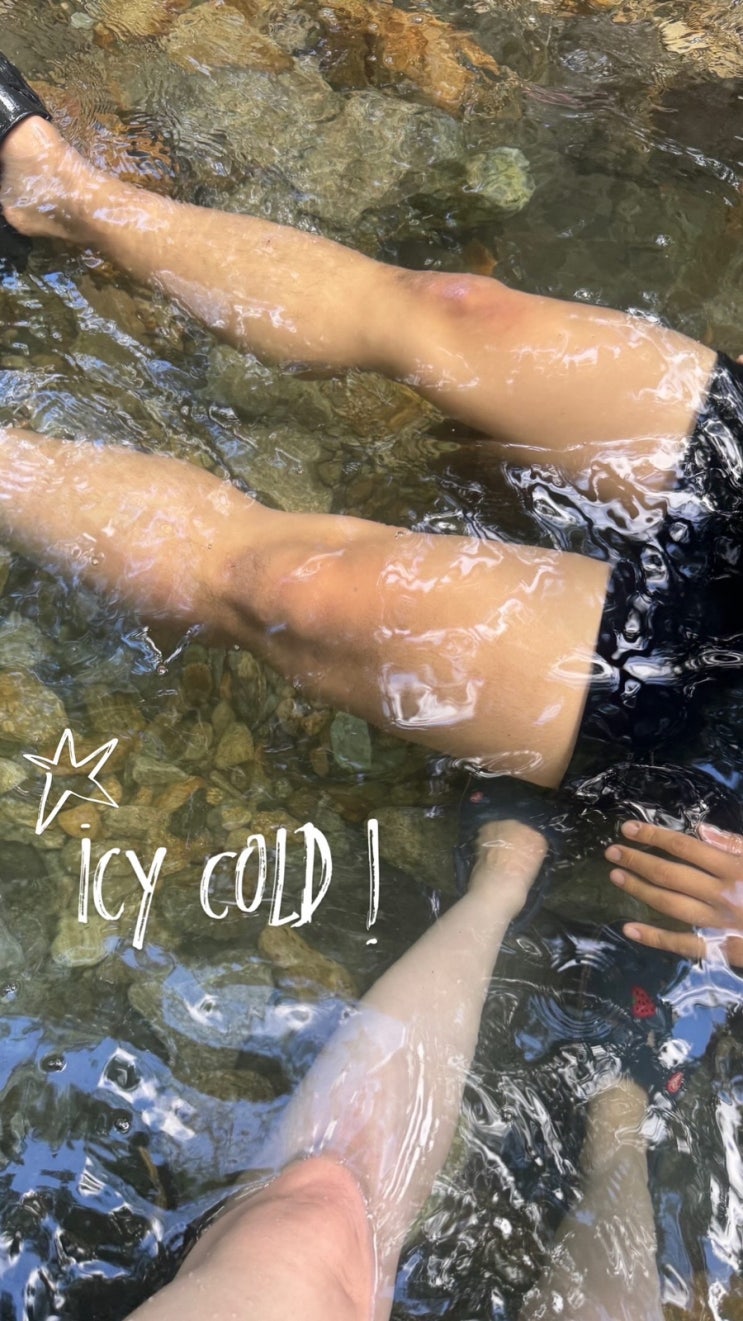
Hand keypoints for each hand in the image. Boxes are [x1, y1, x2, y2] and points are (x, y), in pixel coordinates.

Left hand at [604, 819, 742, 965]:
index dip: (653, 836)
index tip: (627, 828)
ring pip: (670, 905)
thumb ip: (736, 844)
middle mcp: (722, 894)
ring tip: (616, 876)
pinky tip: (629, 928)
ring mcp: (719, 923)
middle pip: (670, 874)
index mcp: (734, 868)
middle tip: (611, 851)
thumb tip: (700, 829)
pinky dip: (654, 938)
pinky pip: (683, 944)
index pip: (684, 847)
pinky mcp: (721, 950)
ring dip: (639, 891)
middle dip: (637, 860)